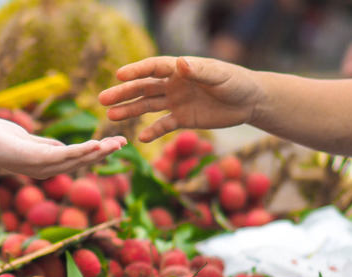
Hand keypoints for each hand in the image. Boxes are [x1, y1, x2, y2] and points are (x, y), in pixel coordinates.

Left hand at [0, 118, 126, 178]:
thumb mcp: (27, 140)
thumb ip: (46, 145)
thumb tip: (63, 147)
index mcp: (45, 165)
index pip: (77, 159)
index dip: (98, 152)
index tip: (116, 143)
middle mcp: (45, 170)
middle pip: (82, 161)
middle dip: (104, 153)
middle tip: (125, 142)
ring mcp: (41, 166)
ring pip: (77, 159)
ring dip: (99, 151)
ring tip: (117, 143)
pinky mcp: (35, 158)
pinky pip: (64, 155)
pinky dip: (82, 150)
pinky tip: (97, 144)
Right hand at [98, 56, 260, 142]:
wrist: (250, 101)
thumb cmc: (237, 82)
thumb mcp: (220, 76)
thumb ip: (199, 71)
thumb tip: (180, 63)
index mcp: (180, 69)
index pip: (152, 68)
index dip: (135, 71)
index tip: (118, 76)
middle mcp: (173, 84)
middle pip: (143, 88)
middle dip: (123, 93)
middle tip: (102, 99)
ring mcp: (176, 101)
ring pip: (148, 106)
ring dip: (129, 111)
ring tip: (110, 117)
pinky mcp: (183, 118)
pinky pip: (163, 125)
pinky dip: (152, 131)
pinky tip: (139, 138)